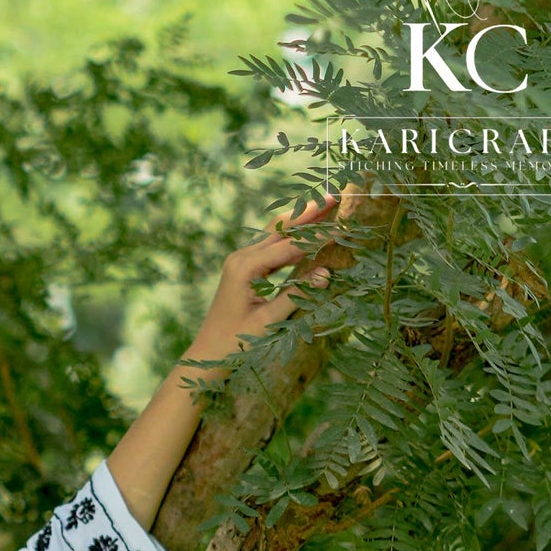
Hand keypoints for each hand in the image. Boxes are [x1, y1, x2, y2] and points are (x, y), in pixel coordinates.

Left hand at [191, 185, 365, 352]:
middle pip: (280, 227)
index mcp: (245, 268)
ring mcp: (240, 260)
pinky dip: (290, 238)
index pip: (289, 246)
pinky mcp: (242, 268)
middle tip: (334, 195)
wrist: (207, 354)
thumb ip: (297, 295)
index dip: (317, 237)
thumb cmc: (234, 343)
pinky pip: (269, 246)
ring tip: (326, 205)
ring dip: (300, 220)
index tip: (343, 226)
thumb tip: (327, 273)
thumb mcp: (268, 322)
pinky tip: (308, 232)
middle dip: (308, 212)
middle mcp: (241, 257)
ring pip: (275, 232)